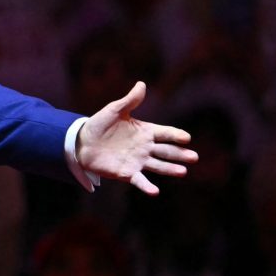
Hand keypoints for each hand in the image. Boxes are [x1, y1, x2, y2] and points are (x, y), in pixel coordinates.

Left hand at [77, 81, 195, 194]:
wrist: (81, 142)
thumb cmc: (99, 125)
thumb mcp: (114, 110)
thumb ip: (130, 100)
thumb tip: (142, 84)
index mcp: (145, 131)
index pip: (164, 133)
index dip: (175, 135)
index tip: (186, 138)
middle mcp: (145, 147)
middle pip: (166, 151)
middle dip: (180, 154)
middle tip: (194, 157)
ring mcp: (137, 161)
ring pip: (158, 166)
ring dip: (170, 169)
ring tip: (183, 171)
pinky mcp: (127, 173)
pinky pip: (139, 180)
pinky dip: (147, 186)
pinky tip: (155, 191)